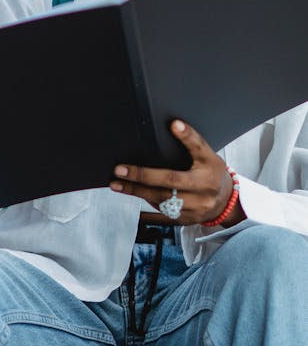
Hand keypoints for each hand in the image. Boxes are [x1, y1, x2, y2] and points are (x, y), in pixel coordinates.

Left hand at [109, 119, 243, 226]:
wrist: (226, 201)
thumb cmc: (214, 173)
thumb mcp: (209, 155)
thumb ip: (193, 141)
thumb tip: (175, 124)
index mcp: (206, 178)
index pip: (187, 165)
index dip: (179, 146)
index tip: (168, 130)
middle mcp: (200, 197)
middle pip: (167, 188)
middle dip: (141, 179)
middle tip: (119, 171)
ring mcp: (192, 211)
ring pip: (161, 203)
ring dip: (137, 192)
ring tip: (117, 184)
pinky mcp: (185, 221)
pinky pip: (162, 216)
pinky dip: (145, 210)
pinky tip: (131, 201)